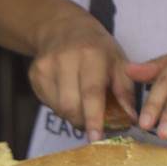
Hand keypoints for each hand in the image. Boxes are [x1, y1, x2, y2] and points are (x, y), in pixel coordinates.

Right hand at [29, 13, 136, 142]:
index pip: (91, 92)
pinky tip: (68, 94)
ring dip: (73, 116)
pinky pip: (48, 104)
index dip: (94, 118)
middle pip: (71, 106)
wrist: (63, 27)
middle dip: (84, 122)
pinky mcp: (35, 74)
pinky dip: (61, 108)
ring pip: (59, 108)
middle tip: (93, 123)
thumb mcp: (118, 62)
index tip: (96, 138)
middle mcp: (66, 58)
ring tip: (82, 104)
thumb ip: (126, 92)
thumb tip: (131, 120)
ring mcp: (46, 66)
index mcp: (91, 54)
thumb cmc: (97, 48)